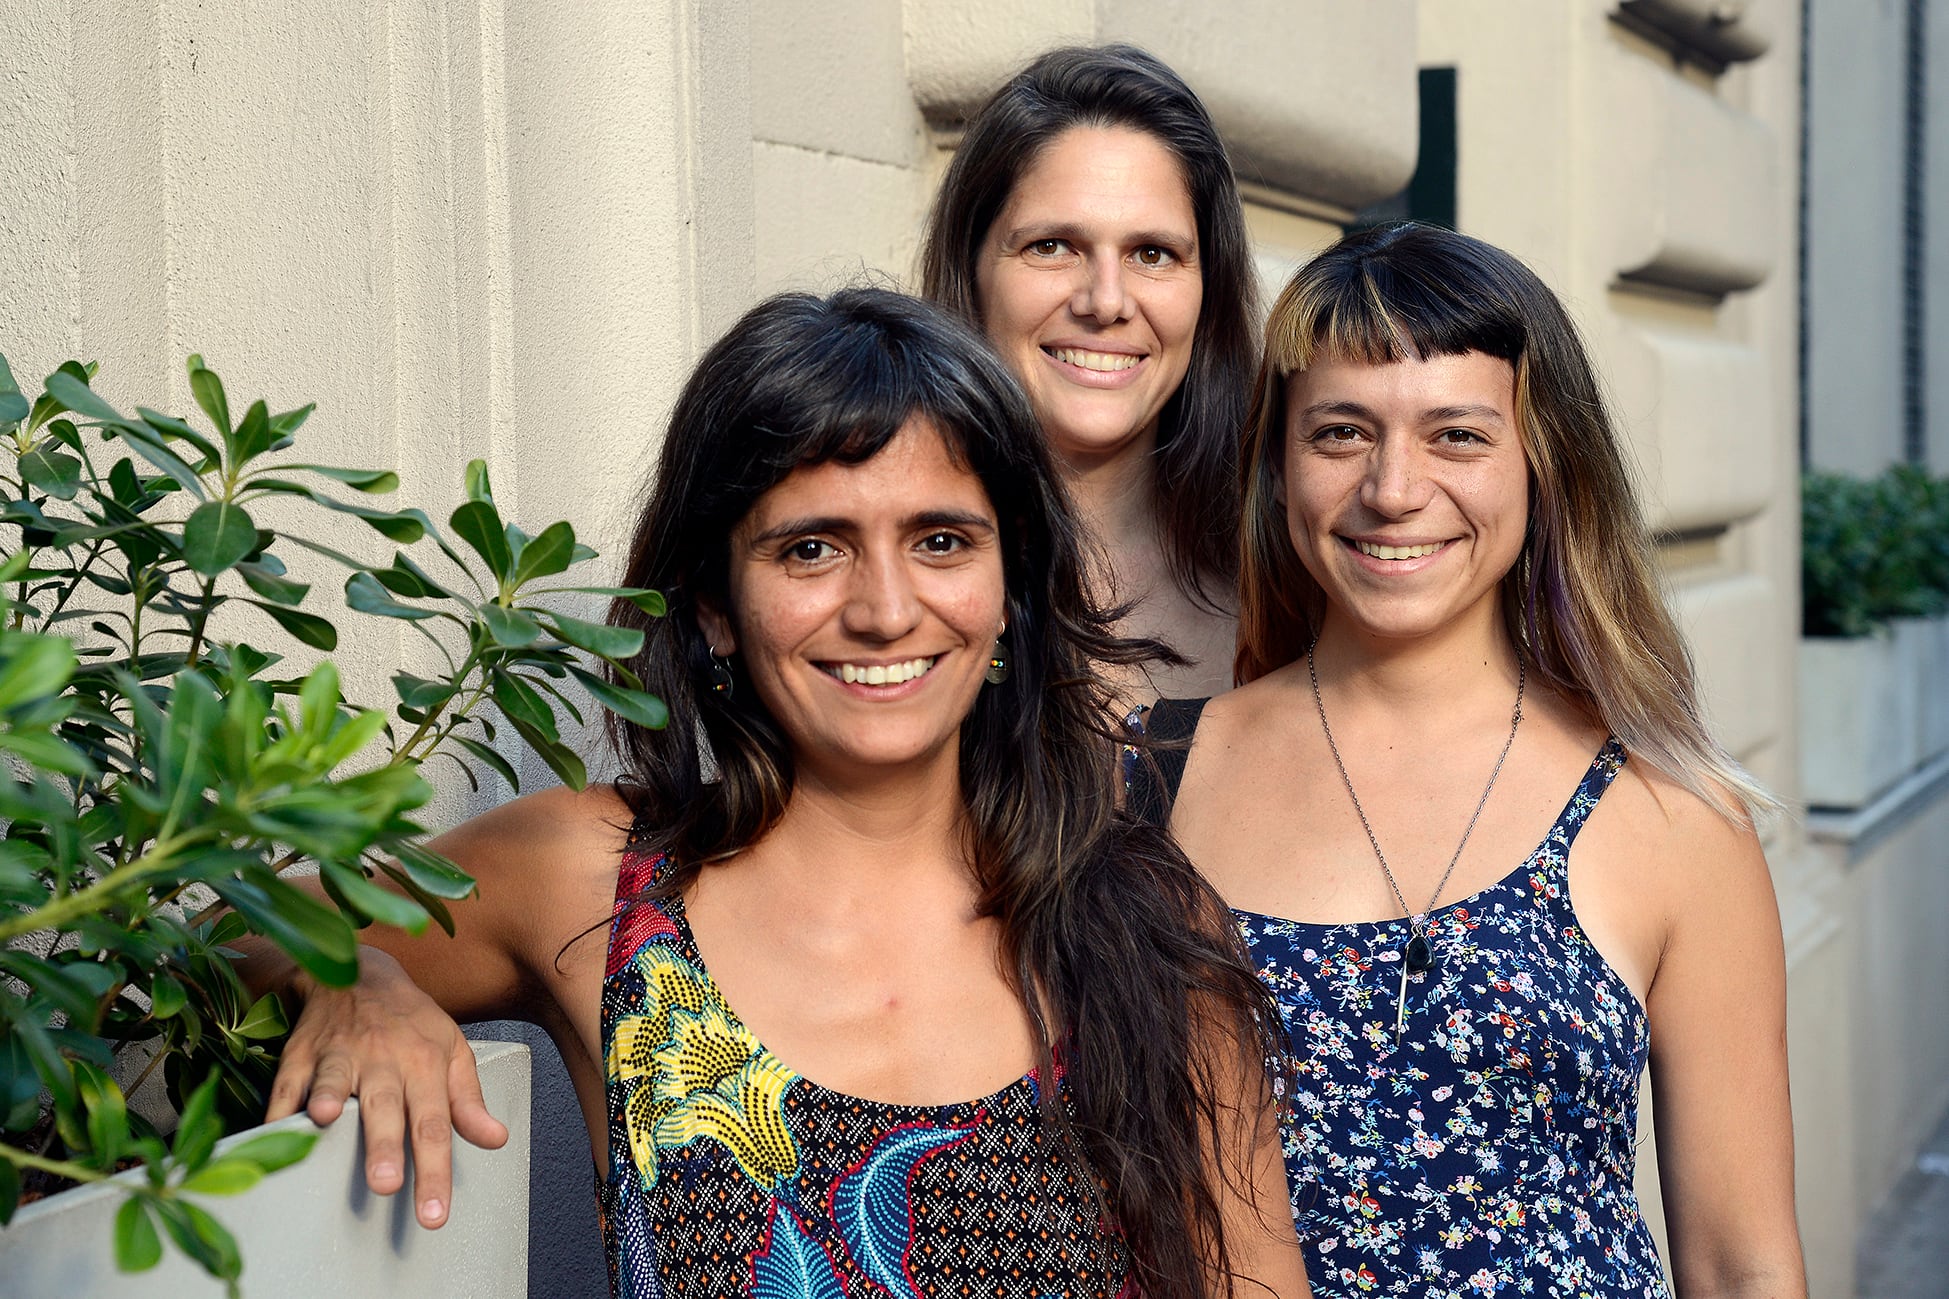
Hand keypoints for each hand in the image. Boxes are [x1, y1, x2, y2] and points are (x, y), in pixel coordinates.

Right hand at [265, 946, 509, 1227]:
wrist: (360, 973)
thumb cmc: (411, 1023)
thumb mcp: (451, 1051)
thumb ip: (468, 1100)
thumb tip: (495, 1139)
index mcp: (425, 1064)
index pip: (434, 1124)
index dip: (435, 1171)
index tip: (434, 1215)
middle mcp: (384, 1059)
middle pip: (385, 1107)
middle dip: (383, 1146)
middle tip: (385, 1186)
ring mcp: (340, 1054)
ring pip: (334, 1081)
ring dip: (329, 1101)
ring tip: (327, 1124)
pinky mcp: (302, 1052)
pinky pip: (287, 1081)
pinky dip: (279, 1104)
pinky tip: (272, 1126)